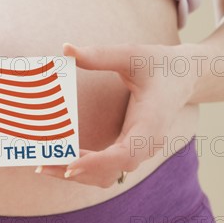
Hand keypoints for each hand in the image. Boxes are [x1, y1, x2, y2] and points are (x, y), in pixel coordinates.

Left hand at [38, 42, 196, 186]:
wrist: (183, 76)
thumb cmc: (158, 63)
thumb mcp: (131, 54)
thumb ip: (100, 54)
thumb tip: (66, 48)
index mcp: (150, 122)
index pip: (126, 153)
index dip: (97, 162)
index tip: (70, 166)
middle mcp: (145, 143)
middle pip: (110, 171)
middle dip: (75, 171)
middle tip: (40, 164)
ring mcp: (138, 149)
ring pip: (108, 175)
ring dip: (76, 173)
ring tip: (42, 164)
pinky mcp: (130, 148)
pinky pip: (107, 167)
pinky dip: (83, 166)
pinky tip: (59, 157)